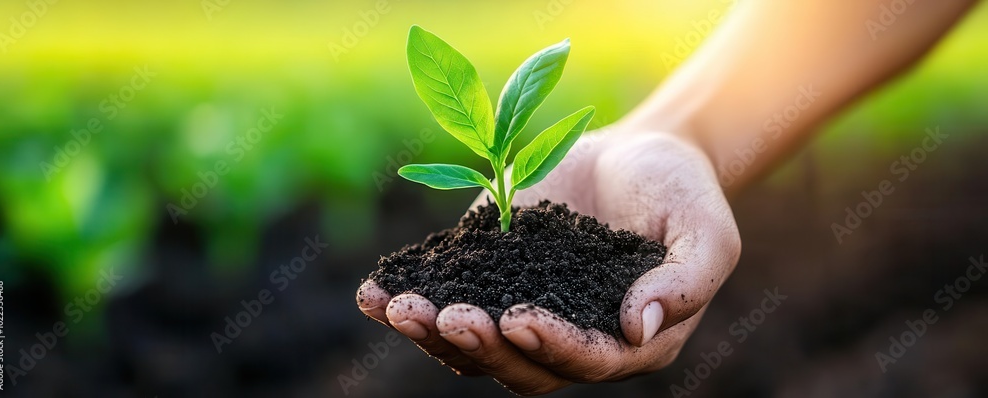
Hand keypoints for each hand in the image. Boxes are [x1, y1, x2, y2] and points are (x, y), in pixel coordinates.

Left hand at [357, 127, 740, 394]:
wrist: (641, 152)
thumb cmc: (683, 195)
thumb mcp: (705, 233)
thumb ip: (683, 282)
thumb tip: (637, 325)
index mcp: (624, 341)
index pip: (586, 360)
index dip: (550, 345)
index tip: (518, 318)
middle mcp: (567, 336)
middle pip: (519, 366)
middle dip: (482, 347)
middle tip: (448, 316)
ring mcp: (523, 307)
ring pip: (474, 347)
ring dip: (433, 335)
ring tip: (398, 308)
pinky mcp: (489, 275)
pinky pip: (446, 299)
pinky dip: (409, 300)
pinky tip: (374, 293)